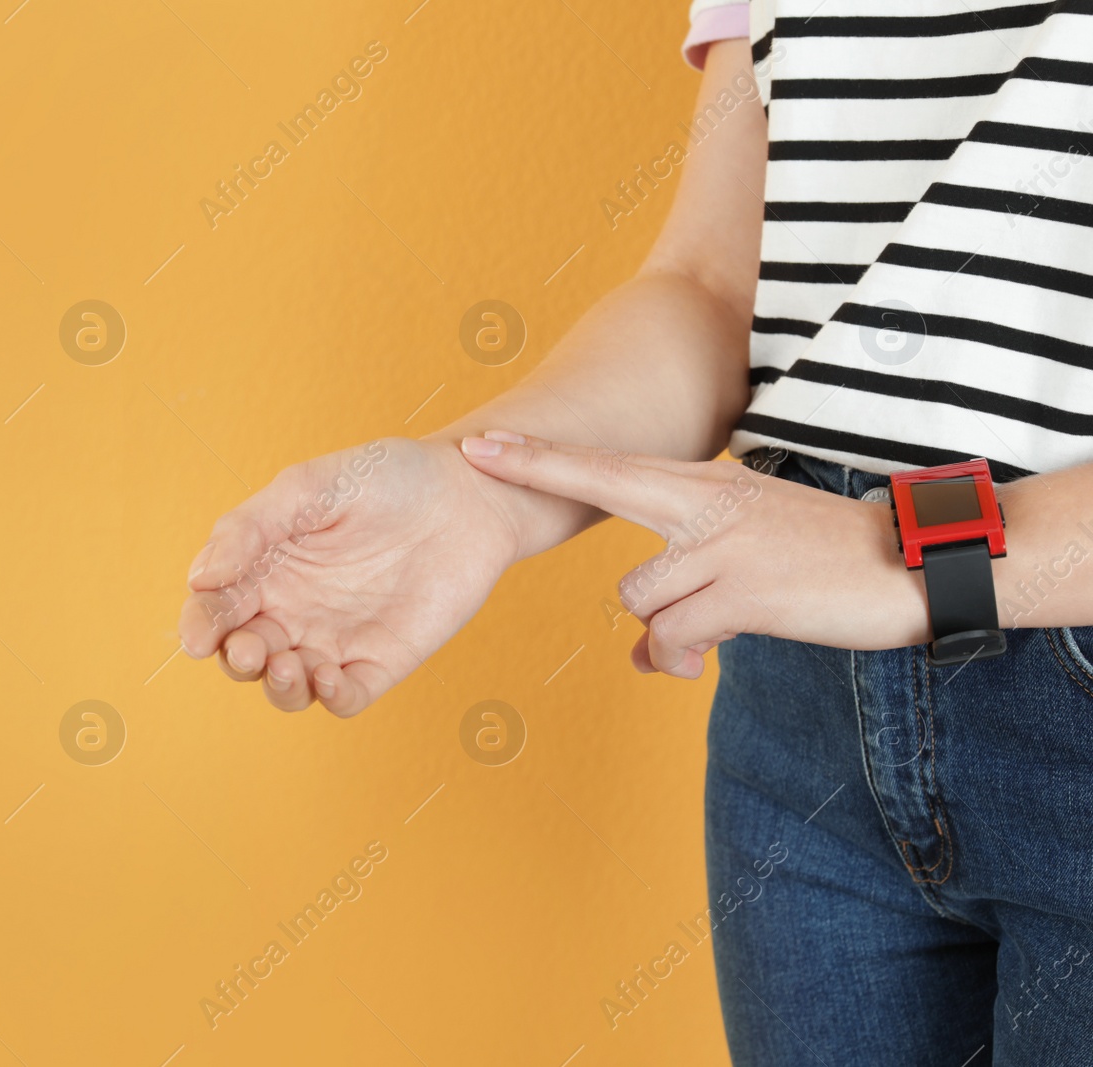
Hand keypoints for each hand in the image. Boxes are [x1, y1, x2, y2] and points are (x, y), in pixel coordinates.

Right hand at [178, 437, 533, 714]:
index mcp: (265, 567)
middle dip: (237, 660)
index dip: (201, 625)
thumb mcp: (310, 486)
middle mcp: (292, 609)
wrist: (469, 492)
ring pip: (288, 686)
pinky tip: (329, 678)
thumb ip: (250, 527)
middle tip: (248, 649)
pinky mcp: (381, 660)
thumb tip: (199, 578)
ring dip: (277, 687)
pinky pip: (346, 696)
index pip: (216, 607)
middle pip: (244, 654)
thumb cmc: (387, 477)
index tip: (201, 635)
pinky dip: (330, 697)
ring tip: (288, 666)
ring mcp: (335, 639)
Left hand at [458, 432, 930, 677]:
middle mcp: (705, 508)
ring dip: (669, 629)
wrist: (910, 563)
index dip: (540, 458)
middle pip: (605, 503)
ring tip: (711, 633)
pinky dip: (682, 658)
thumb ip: (685, 588)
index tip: (482, 445)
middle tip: (482, 459)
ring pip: (641, 601)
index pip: (607, 469)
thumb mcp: (746, 551)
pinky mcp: (744, 594)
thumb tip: (640, 656)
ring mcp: (723, 548)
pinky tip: (706, 658)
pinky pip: (675, 638)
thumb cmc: (820, 558)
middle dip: (550, 488)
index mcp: (703, 487)